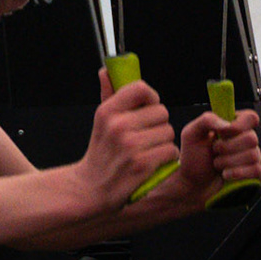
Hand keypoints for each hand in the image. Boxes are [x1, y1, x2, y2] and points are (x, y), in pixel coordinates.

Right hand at [82, 67, 180, 208]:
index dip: (151, 98)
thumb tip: (106, 71)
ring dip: (164, 142)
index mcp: (108, 111)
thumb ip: (108, 94)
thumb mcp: (100, 121)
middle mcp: (118, 125)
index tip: (148, 109)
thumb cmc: (100, 153)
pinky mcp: (142, 164)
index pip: (141, 88)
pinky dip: (167, 158)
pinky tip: (154, 161)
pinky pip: (170, 151)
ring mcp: (130, 145)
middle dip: (159, 124)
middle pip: (162, 112)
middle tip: (147, 135)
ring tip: (149, 150)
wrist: (89, 188)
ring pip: (168, 132)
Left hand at [175, 106, 260, 197]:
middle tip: (214, 151)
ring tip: (217, 164)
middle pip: (252, 138)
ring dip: (228, 162)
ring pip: (253, 156)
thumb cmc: (193, 157)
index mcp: (234, 125)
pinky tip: (225, 174)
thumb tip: (227, 124)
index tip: (223, 133)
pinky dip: (237, 174)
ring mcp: (252, 156)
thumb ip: (207, 120)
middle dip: (227, 147)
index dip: (239, 126)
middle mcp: (245, 139)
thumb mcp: (191, 133)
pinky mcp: (254, 173)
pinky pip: (256, 171)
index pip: (251, 117)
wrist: (193, 182)